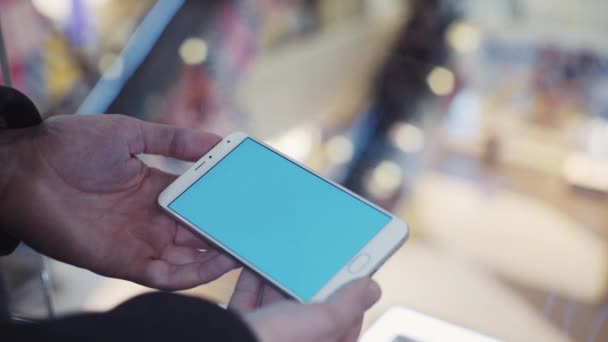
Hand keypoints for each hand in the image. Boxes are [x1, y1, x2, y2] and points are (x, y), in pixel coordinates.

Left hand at [0, 114, 237, 289]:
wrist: (25, 168)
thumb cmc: (72, 145)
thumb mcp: (132, 133)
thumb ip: (175, 140)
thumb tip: (218, 141)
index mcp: (155, 187)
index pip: (199, 200)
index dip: (224, 201)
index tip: (251, 198)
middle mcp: (151, 218)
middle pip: (199, 230)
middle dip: (227, 230)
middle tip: (258, 228)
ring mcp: (140, 241)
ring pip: (189, 257)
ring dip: (218, 254)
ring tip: (248, 247)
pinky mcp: (125, 262)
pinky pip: (167, 276)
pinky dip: (194, 274)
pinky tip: (218, 263)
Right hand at [229, 270, 380, 341]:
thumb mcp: (318, 322)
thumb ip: (347, 304)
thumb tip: (371, 288)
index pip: (344, 322)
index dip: (349, 296)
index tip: (350, 271)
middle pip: (309, 310)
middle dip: (311, 283)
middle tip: (317, 258)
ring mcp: (265, 336)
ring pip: (279, 303)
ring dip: (282, 279)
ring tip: (286, 256)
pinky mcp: (242, 326)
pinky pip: (250, 301)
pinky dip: (253, 282)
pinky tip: (256, 265)